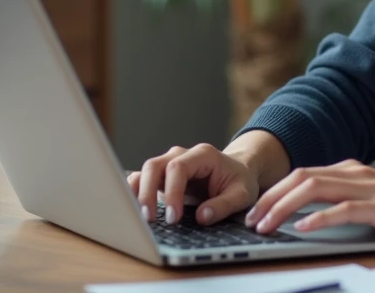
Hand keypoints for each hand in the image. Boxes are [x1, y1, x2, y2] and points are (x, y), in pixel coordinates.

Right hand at [127, 143, 258, 226]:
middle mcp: (182, 155)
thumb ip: (224, 205)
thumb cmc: (239, 181)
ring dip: (138, 193)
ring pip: (145, 171)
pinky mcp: (162, 176)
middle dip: (148, 192)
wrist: (237, 172)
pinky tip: (132, 209)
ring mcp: (169, 163)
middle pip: (155, 165)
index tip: (173, 217)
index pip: (178, 168)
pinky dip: (135, 191)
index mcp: (203, 155)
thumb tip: (202, 217)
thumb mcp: (242, 194)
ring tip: (139, 217)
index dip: (172, 192)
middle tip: (149, 219)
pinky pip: (142, 179)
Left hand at [242, 159, 374, 240]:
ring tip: (266, 225)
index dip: (275, 191)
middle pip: (301, 177)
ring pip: (314, 188)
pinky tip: (302, 230)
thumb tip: (311, 215)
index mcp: (352, 170)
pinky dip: (318, 218)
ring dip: (284, 207)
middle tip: (251, 219)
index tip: (256, 210)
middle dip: (270, 198)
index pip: (303, 174)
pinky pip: (343, 209)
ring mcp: (369, 187)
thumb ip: (347, 200)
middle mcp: (356, 172)